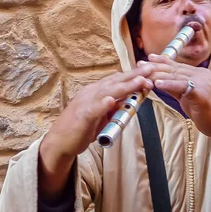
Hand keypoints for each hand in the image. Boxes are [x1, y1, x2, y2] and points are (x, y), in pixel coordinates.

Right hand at [38, 65, 153, 200]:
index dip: (133, 75)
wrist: (59, 142)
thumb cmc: (79, 129)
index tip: (148, 71)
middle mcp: (91, 93)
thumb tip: (125, 103)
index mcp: (96, 92)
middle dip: (134, 75)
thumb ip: (111, 109)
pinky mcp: (82, 116)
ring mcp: (86, 103)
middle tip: (150, 69)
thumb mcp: (100, 117)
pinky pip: (94, 109)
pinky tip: (111, 100)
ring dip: (125, 85)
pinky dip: (103, 104)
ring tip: (140, 81)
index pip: (117, 80)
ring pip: (108, 91)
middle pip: (115, 81)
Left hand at [146, 55, 210, 163]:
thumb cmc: (206, 113)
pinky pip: (181, 86)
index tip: (147, 59)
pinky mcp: (201, 92)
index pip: (177, 66)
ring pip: (175, 75)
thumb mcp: (187, 98)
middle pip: (174, 69)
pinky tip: (157, 83)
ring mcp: (202, 81)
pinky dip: (168, 84)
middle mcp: (201, 74)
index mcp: (199, 74)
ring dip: (157, 74)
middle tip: (140, 66)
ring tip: (143, 73)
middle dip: (155, 67)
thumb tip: (159, 82)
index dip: (161, 62)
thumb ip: (176, 88)